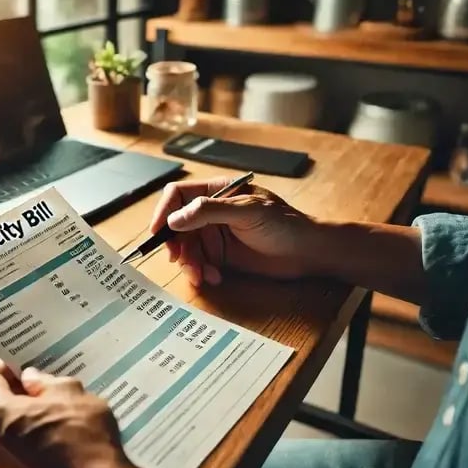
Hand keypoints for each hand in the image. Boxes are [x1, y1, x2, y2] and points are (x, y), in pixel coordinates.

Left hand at [0, 365, 169, 467]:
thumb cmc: (81, 434)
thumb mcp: (68, 392)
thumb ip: (43, 382)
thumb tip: (31, 379)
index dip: (11, 368)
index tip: (29, 367)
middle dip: (18, 395)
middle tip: (45, 389)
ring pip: (6, 431)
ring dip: (24, 419)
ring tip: (55, 413)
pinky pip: (17, 452)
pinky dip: (30, 442)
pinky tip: (56, 438)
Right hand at [149, 177, 319, 286]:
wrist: (308, 253)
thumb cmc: (284, 223)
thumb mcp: (247, 212)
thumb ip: (209, 212)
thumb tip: (174, 220)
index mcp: (216, 191)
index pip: (177, 195)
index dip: (163, 212)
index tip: (158, 233)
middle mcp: (210, 211)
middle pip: (176, 225)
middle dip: (176, 245)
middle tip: (182, 262)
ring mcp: (214, 234)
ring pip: (185, 247)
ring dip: (189, 263)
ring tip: (202, 275)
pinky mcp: (220, 255)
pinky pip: (198, 263)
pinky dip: (201, 272)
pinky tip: (215, 277)